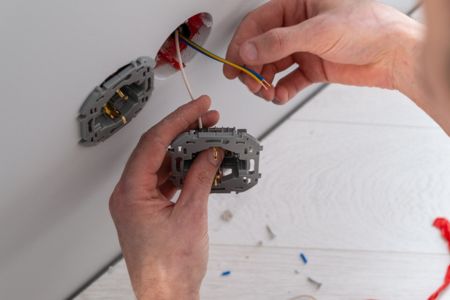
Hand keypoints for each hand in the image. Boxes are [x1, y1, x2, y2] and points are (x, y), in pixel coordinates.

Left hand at [109, 96, 223, 299]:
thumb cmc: (169, 268)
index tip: (198, 107)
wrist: (167, 296)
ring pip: (162, 163)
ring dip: (186, 150)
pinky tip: (201, 163)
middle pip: (156, 149)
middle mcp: (129, 194)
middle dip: (184, 131)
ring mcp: (138, 201)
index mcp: (130, 193)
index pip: (154, 143)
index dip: (179, 120)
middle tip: (207, 118)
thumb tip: (210, 152)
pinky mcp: (149, 208)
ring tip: (210, 139)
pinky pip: (165, 179)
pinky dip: (184, 169)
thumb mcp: (191, 215)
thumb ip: (201, 178)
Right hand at [224, 0, 421, 103]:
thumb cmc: (369, 28)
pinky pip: (288, 80)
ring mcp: (304, 47)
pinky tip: (280, 95)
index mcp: (297, 5)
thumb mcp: (318, 31)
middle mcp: (298, 26)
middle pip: (262, 47)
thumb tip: (248, 50)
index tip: (233, 64)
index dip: (242, 44)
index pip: (258, 24)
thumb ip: (279, 42)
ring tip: (265, 91)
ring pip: (273, 65)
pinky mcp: (312, 66)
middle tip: (249, 82)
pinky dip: (282, 90)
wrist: (395, 55)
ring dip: (265, 81)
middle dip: (252, 67)